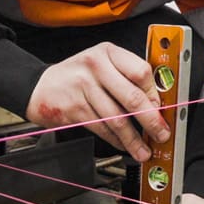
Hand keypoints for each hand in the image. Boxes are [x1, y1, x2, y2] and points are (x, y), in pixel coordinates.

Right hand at [25, 42, 169, 160]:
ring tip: (143, 150)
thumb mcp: (102, 63)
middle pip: (132, 98)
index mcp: (108, 52)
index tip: (163, 110)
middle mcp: (96, 67)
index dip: (155, 94)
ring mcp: (83, 88)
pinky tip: (123, 145)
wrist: (40, 86)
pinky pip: (102, 128)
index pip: (141, 72)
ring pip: (117, 119)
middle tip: (161, 134)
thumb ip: (127, 77)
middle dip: (151, 121)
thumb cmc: (77, 75)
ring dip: (133, 139)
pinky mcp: (75, 109)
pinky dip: (116, 140)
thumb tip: (155, 104)